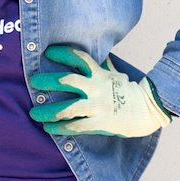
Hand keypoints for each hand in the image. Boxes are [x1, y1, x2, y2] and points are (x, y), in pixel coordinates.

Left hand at [28, 46, 171, 137]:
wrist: (147, 109)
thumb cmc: (129, 90)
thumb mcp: (115, 73)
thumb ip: (101, 64)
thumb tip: (95, 53)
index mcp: (99, 74)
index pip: (79, 58)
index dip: (63, 53)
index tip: (48, 52)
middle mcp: (96, 88)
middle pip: (67, 81)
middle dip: (47, 81)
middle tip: (32, 81)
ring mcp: (97, 106)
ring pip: (67, 108)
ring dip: (48, 111)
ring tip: (34, 113)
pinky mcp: (99, 123)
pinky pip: (75, 126)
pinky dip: (59, 128)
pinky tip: (48, 128)